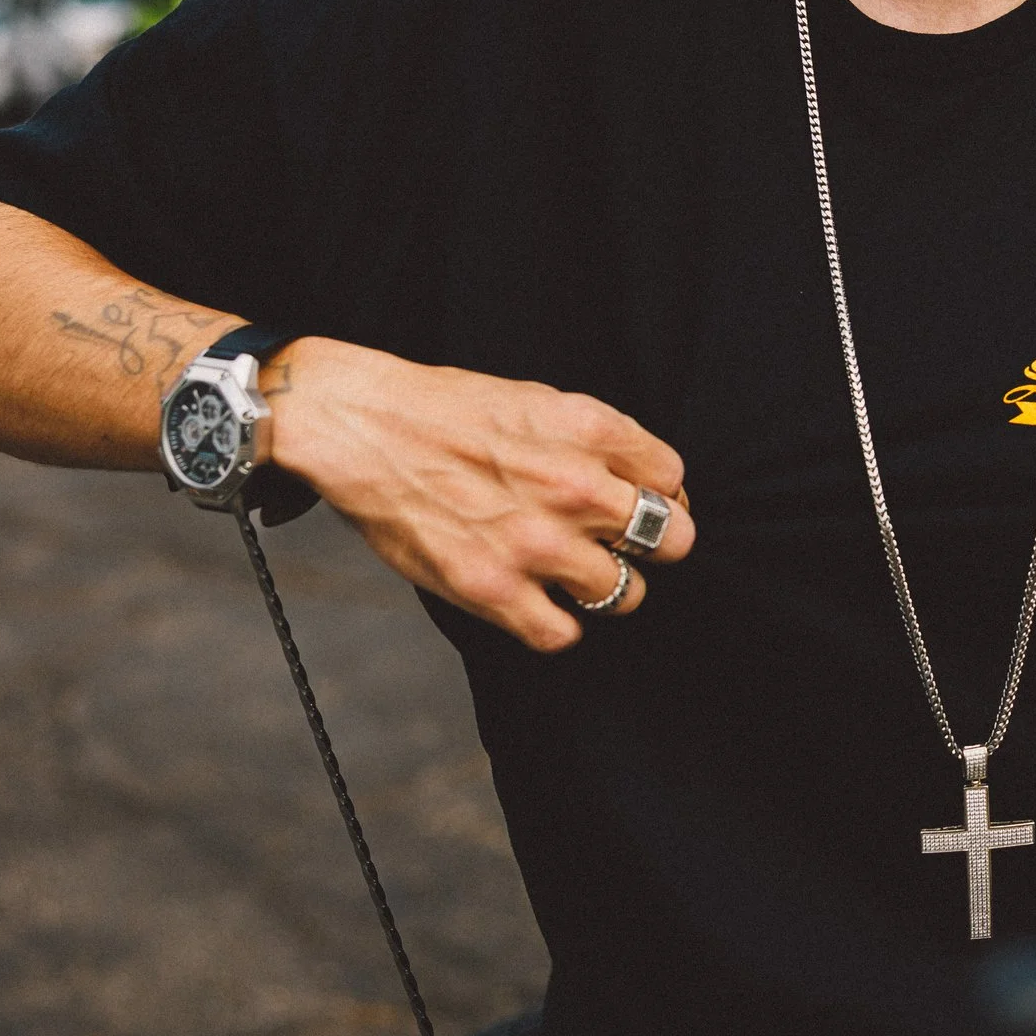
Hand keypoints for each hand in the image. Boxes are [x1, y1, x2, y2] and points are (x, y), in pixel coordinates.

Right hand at [264, 339, 695, 651]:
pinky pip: (563, 634)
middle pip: (672, 541)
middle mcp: (575, 488)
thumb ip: (600, 443)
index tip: (634, 505)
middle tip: (615, 545)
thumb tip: (647, 486)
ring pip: (627, 594)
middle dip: (650, 545)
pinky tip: (537, 600)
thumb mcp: (540, 400)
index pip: (673, 481)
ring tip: (570, 573)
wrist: (361, 427)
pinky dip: (556, 624)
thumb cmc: (447, 412)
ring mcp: (536, 542)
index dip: (659, 496)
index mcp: (591, 432)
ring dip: (604, 587)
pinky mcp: (493, 589)